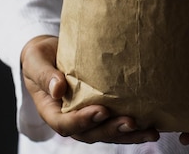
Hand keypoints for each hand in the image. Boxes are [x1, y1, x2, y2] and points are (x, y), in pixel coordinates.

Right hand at [20, 35, 159, 143]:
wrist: (47, 54)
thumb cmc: (39, 57)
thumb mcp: (36, 62)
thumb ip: (45, 75)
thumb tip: (58, 88)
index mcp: (51, 111)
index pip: (65, 124)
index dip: (83, 121)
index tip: (101, 111)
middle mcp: (70, 118)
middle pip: (90, 133)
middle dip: (112, 130)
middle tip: (131, 122)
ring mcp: (86, 117)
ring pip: (107, 132)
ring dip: (128, 135)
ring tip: (150, 131)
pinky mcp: (100, 110)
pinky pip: (115, 122)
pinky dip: (133, 127)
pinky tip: (152, 124)